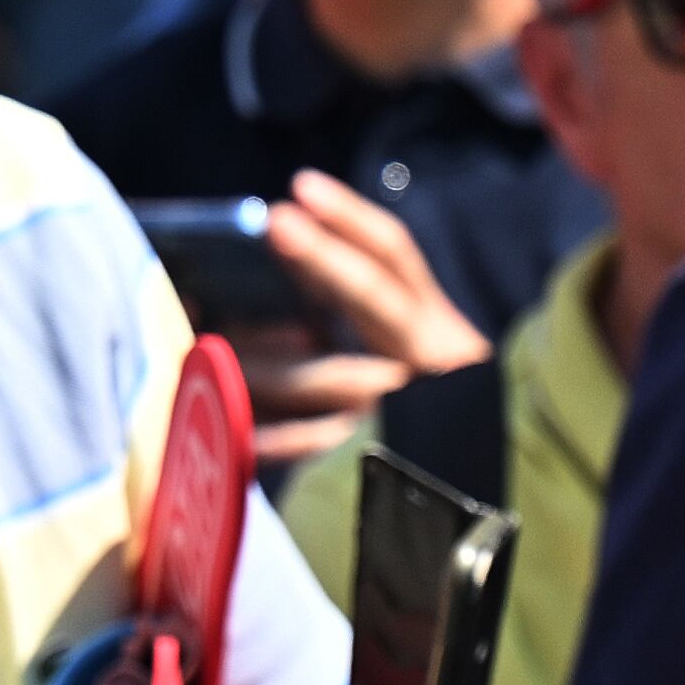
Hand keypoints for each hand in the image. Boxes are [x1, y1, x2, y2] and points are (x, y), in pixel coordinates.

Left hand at [216, 172, 493, 467]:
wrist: (467, 498)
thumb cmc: (416, 412)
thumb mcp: (399, 351)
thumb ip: (348, 311)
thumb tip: (274, 259)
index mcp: (434, 325)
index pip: (395, 256)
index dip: (350, 219)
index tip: (301, 187)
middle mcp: (432, 359)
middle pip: (376, 296)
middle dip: (324, 257)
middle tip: (274, 222)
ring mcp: (407, 409)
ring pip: (335, 371)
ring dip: (269, 356)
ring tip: (216, 341)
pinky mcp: (380, 459)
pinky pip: (316, 442)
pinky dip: (270, 433)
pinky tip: (233, 425)